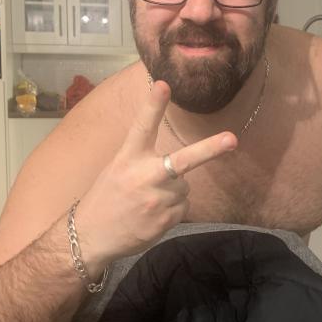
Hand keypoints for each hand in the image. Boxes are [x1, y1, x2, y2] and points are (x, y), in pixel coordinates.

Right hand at [74, 80, 236, 271]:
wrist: (89, 237)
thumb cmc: (105, 197)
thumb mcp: (116, 169)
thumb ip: (143, 161)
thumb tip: (177, 167)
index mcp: (128, 159)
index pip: (143, 127)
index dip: (153, 105)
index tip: (163, 84)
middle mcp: (144, 177)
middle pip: (183, 160)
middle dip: (210, 149)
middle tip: (232, 139)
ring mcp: (156, 201)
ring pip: (184, 188)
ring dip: (174, 192)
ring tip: (148, 201)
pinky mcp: (165, 221)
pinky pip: (182, 208)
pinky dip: (172, 210)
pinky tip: (151, 215)